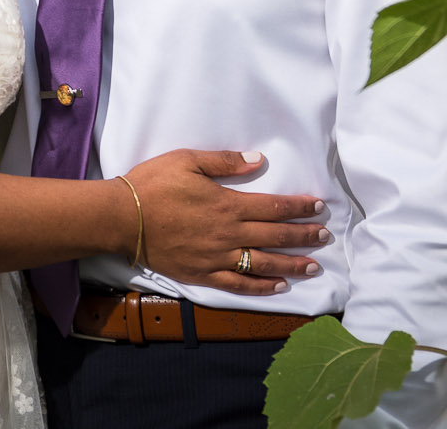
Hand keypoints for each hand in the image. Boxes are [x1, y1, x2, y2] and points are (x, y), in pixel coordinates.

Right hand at [123, 150, 328, 297]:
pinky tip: (277, 286)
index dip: (298, 207)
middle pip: (275, 236)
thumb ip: (224, 161)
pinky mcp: (203, 274)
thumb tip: (257, 160)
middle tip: (325, 236)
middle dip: (304, 236)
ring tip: (313, 266)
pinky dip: (261, 286)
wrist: (121, 217)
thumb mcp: (186, 160)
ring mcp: (217, 257)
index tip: (318, 207)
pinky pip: (239, 284)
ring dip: (291, 265)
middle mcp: (229, 234)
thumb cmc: (152, 184)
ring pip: (264, 264)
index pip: (273, 207)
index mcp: (227, 204)